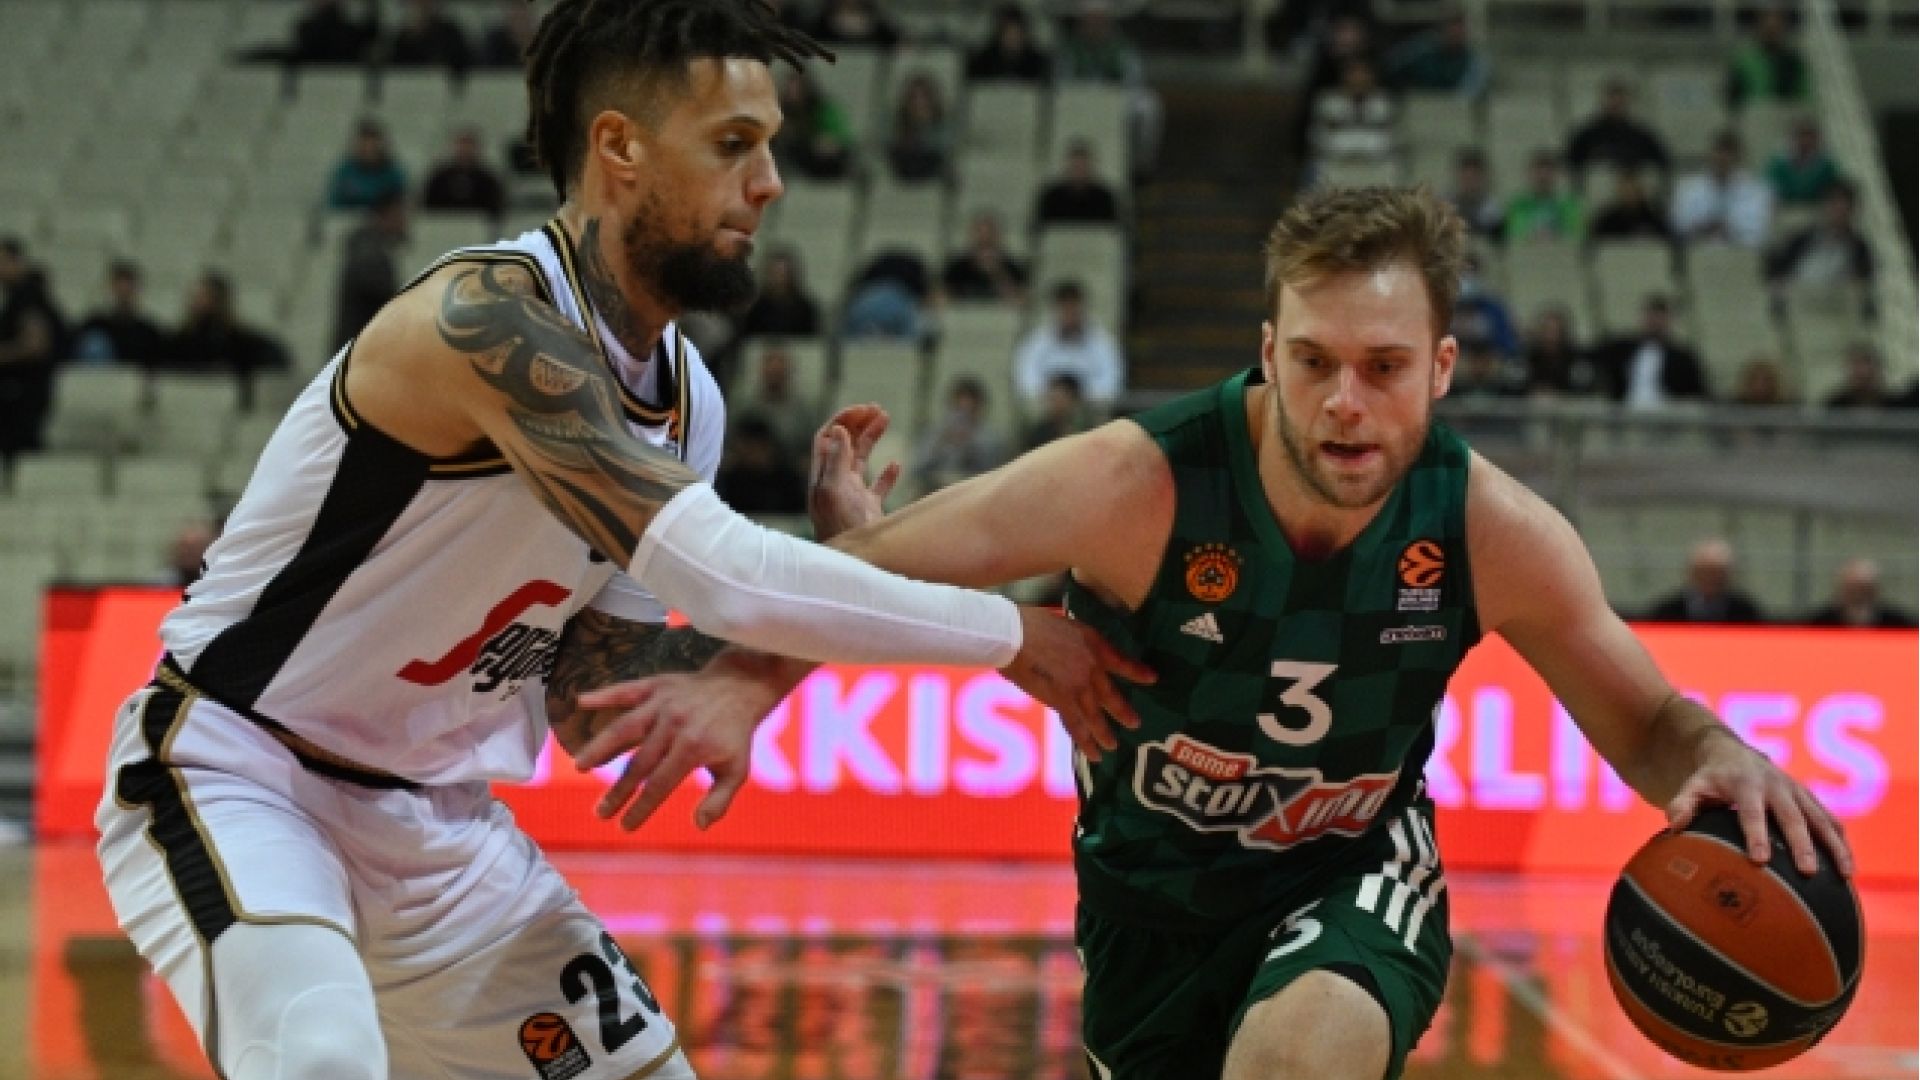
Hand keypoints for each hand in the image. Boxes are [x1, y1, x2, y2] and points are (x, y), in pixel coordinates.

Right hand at [571, 655, 790, 831]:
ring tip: (580, 766)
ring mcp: (663, 704)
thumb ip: (719, 800)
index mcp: (694, 747)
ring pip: (624, 727)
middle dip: (618, 792)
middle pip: (638, 763)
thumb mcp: (736, 770)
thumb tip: (698, 825)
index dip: (641, 808)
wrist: (740, 687)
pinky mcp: (656, 685)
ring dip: (600, 747)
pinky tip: (581, 702)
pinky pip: (626, 690)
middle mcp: (675, 725)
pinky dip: (603, 695)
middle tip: (600, 813)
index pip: (660, 784)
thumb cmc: (734, 735)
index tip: (625, 827)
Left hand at [809, 403, 900, 539]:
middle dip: (859, 423)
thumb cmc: (838, 529)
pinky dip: (888, 474)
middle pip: (845, 444)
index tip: (861, 409)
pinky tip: (897, 464)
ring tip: (886, 418)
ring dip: (872, 437)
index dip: (842, 420)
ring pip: (862, 459)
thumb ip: (836, 460)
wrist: (853, 562)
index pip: (827, 438)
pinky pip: (878, 487)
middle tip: (877, 409)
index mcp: (823, 475)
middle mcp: (836, 482)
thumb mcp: (833, 491)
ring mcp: (853, 496)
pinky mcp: (868, 510)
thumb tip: (838, 428)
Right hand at [999, 606, 1155, 762]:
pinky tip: (1092, 753)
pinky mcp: (1061, 701)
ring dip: (1104, 733)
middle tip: (1135, 724)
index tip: (1152, 679)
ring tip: (1112, 746)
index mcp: (1094, 646)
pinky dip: (1084, 740)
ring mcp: (1078, 687)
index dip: (1137, 671)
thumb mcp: (1069, 625)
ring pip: (1095, 716)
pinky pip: (1076, 725)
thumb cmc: (1034, 624)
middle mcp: (1091, 669)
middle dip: (1124, 712)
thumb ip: (1081, 641)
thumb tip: (1084, 652)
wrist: (1015, 636)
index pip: (1121, 661)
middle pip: (1111, 696)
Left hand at [1665, 726, 1852, 876]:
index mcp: (1745, 784)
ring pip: (1820, 818)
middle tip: (1807, 872)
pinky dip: (1841, 842)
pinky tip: (1848, 869)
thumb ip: (1682, 803)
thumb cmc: (1710, 780)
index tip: (1759, 860)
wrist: (1732, 753)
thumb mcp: (1692, 787)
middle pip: (1792, 817)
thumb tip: (1675, 825)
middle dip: (1801, 844)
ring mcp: (1797, 792)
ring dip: (1834, 845)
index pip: (1751, 812)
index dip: (1756, 834)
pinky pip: (1830, 820)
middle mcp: (1776, 786)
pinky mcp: (1810, 799)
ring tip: (1845, 875)